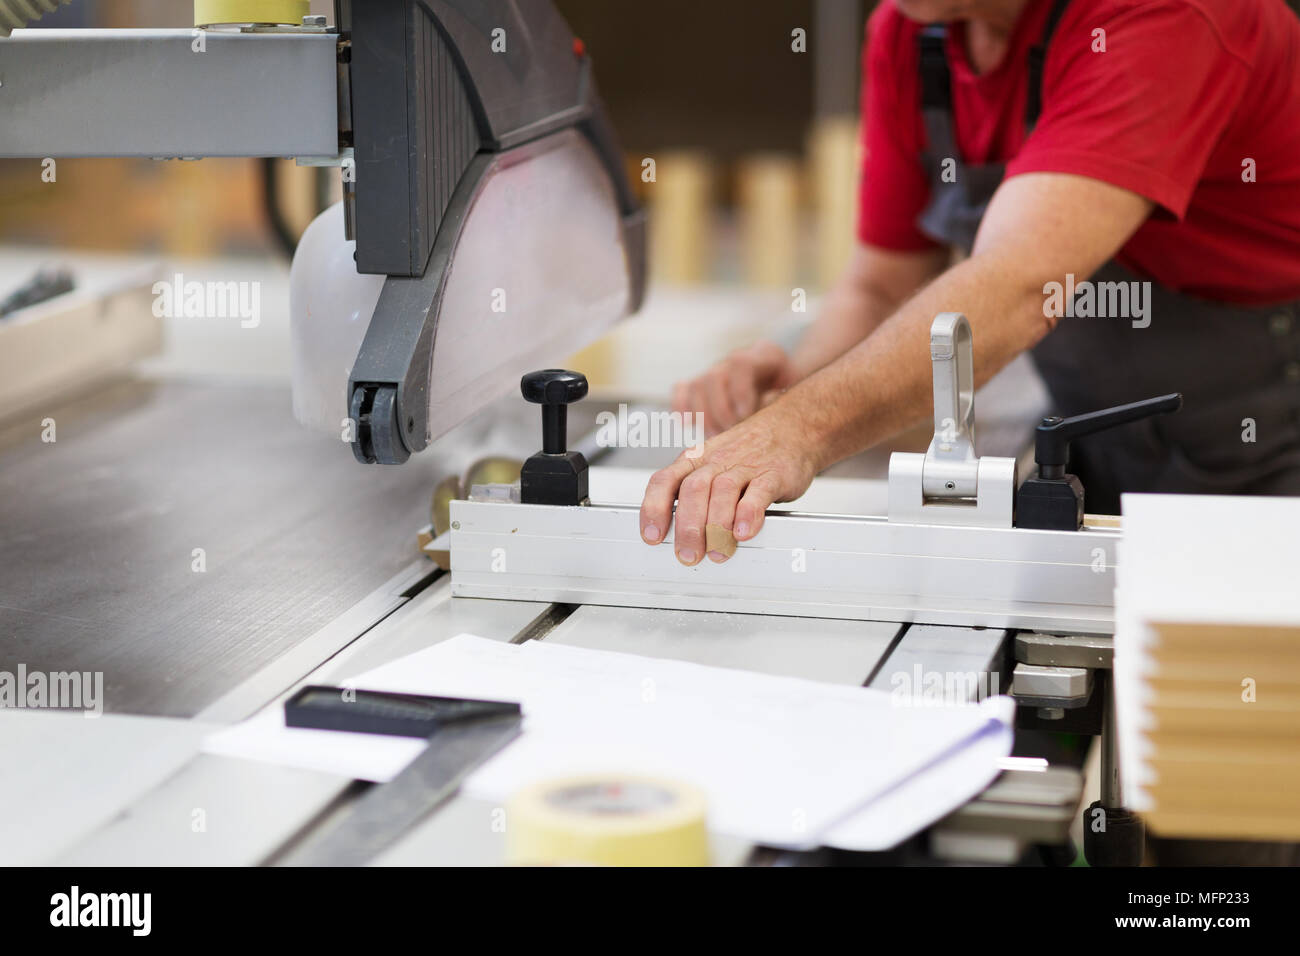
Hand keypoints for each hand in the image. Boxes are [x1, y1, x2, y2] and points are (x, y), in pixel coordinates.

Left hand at [639, 404, 819, 564]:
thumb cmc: (747, 453)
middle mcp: (716, 462)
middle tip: (688, 554)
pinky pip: (758, 493)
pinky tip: (743, 531)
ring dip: (717, 526)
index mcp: (694, 461)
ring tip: (717, 550)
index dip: (654, 509)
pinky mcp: (773, 474)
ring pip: (722, 491)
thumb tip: (674, 537)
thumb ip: (693, 497)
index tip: (652, 536)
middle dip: (688, 527)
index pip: (664, 481)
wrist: (791, 428)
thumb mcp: (711, 466)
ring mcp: (745, 467)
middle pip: (693, 490)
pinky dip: (749, 514)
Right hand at [672, 340, 795, 436]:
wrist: (787, 387)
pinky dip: (680, 406)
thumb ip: (782, 399)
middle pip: (714, 376)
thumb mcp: (797, 393)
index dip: (739, 390)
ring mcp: (717, 370)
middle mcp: (736, 359)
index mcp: (764, 355)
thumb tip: (767, 408)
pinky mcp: (701, 384)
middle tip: (729, 432)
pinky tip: (686, 423)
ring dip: (703, 416)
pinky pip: (682, 389)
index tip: (745, 416)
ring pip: (697, 385)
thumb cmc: (794, 396)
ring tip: (716, 437)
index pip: (741, 363)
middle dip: (720, 410)